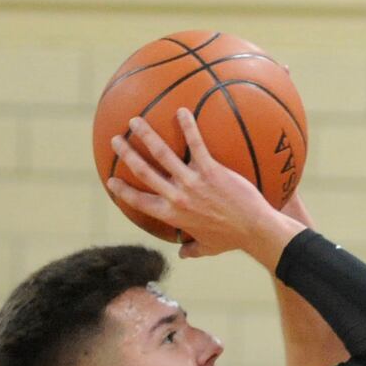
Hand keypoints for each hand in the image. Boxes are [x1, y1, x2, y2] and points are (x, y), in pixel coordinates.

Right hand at [108, 108, 274, 257]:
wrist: (254, 229)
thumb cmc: (233, 239)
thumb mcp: (208, 247)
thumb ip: (192, 249)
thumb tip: (183, 254)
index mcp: (172, 215)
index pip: (139, 202)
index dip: (123, 191)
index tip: (110, 181)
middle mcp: (177, 197)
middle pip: (143, 172)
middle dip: (126, 154)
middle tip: (116, 140)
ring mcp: (193, 182)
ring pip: (162, 154)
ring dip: (146, 135)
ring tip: (135, 120)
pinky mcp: (211, 170)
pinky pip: (197, 144)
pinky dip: (188, 126)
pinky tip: (182, 111)